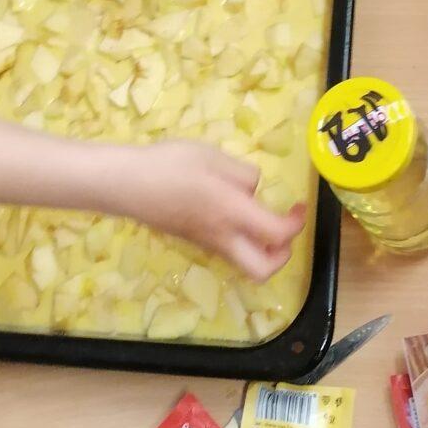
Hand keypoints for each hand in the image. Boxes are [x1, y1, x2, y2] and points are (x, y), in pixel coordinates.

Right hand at [130, 142, 304, 279]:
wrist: (128, 184)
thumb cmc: (171, 165)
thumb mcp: (213, 157)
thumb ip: (242, 174)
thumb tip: (252, 190)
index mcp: (232, 213)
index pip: (276, 234)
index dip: (295, 224)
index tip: (299, 206)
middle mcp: (222, 237)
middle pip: (261, 270)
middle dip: (281, 256)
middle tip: (283, 229)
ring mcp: (205, 243)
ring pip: (244, 262)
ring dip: (261, 248)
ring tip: (259, 215)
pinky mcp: (192, 239)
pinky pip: (227, 249)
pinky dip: (239, 238)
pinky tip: (229, 209)